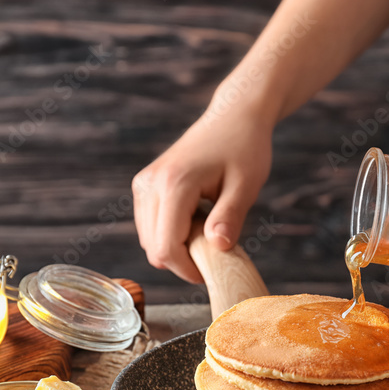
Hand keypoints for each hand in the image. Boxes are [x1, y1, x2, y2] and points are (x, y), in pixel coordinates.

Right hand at [133, 113, 272, 283]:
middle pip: (152, 247)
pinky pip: (149, 225)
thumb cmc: (244, 147)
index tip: (210, 273)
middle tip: (214, 252)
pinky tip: (195, 221)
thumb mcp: (245, 186)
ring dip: (175, 247)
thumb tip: (218, 249)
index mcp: (174, 184)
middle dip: (181, 260)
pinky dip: (169, 233)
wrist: (233, 117)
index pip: (165, 247)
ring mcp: (143, 183)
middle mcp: (150, 184)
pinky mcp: (144, 185)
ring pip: (148, 240)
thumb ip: (230, 217)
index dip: (187, 269)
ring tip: (207, 231)